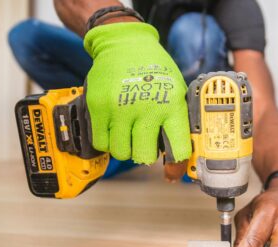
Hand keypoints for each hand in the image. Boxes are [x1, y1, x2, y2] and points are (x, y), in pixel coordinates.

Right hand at [83, 22, 191, 168]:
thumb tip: (177, 160)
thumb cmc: (155, 71)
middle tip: (144, 141)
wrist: (125, 44)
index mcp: (172, 105)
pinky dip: (107, 141)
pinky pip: (101, 143)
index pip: (178, 149)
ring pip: (121, 152)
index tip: (173, 171)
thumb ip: (177, 123)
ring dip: (125, 147)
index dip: (176, 166)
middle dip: (145, 154)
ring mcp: (120, 108)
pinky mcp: (99, 107)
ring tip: (128, 131)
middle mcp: (147, 108)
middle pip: (144, 156)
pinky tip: (114, 128)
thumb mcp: (176, 92)